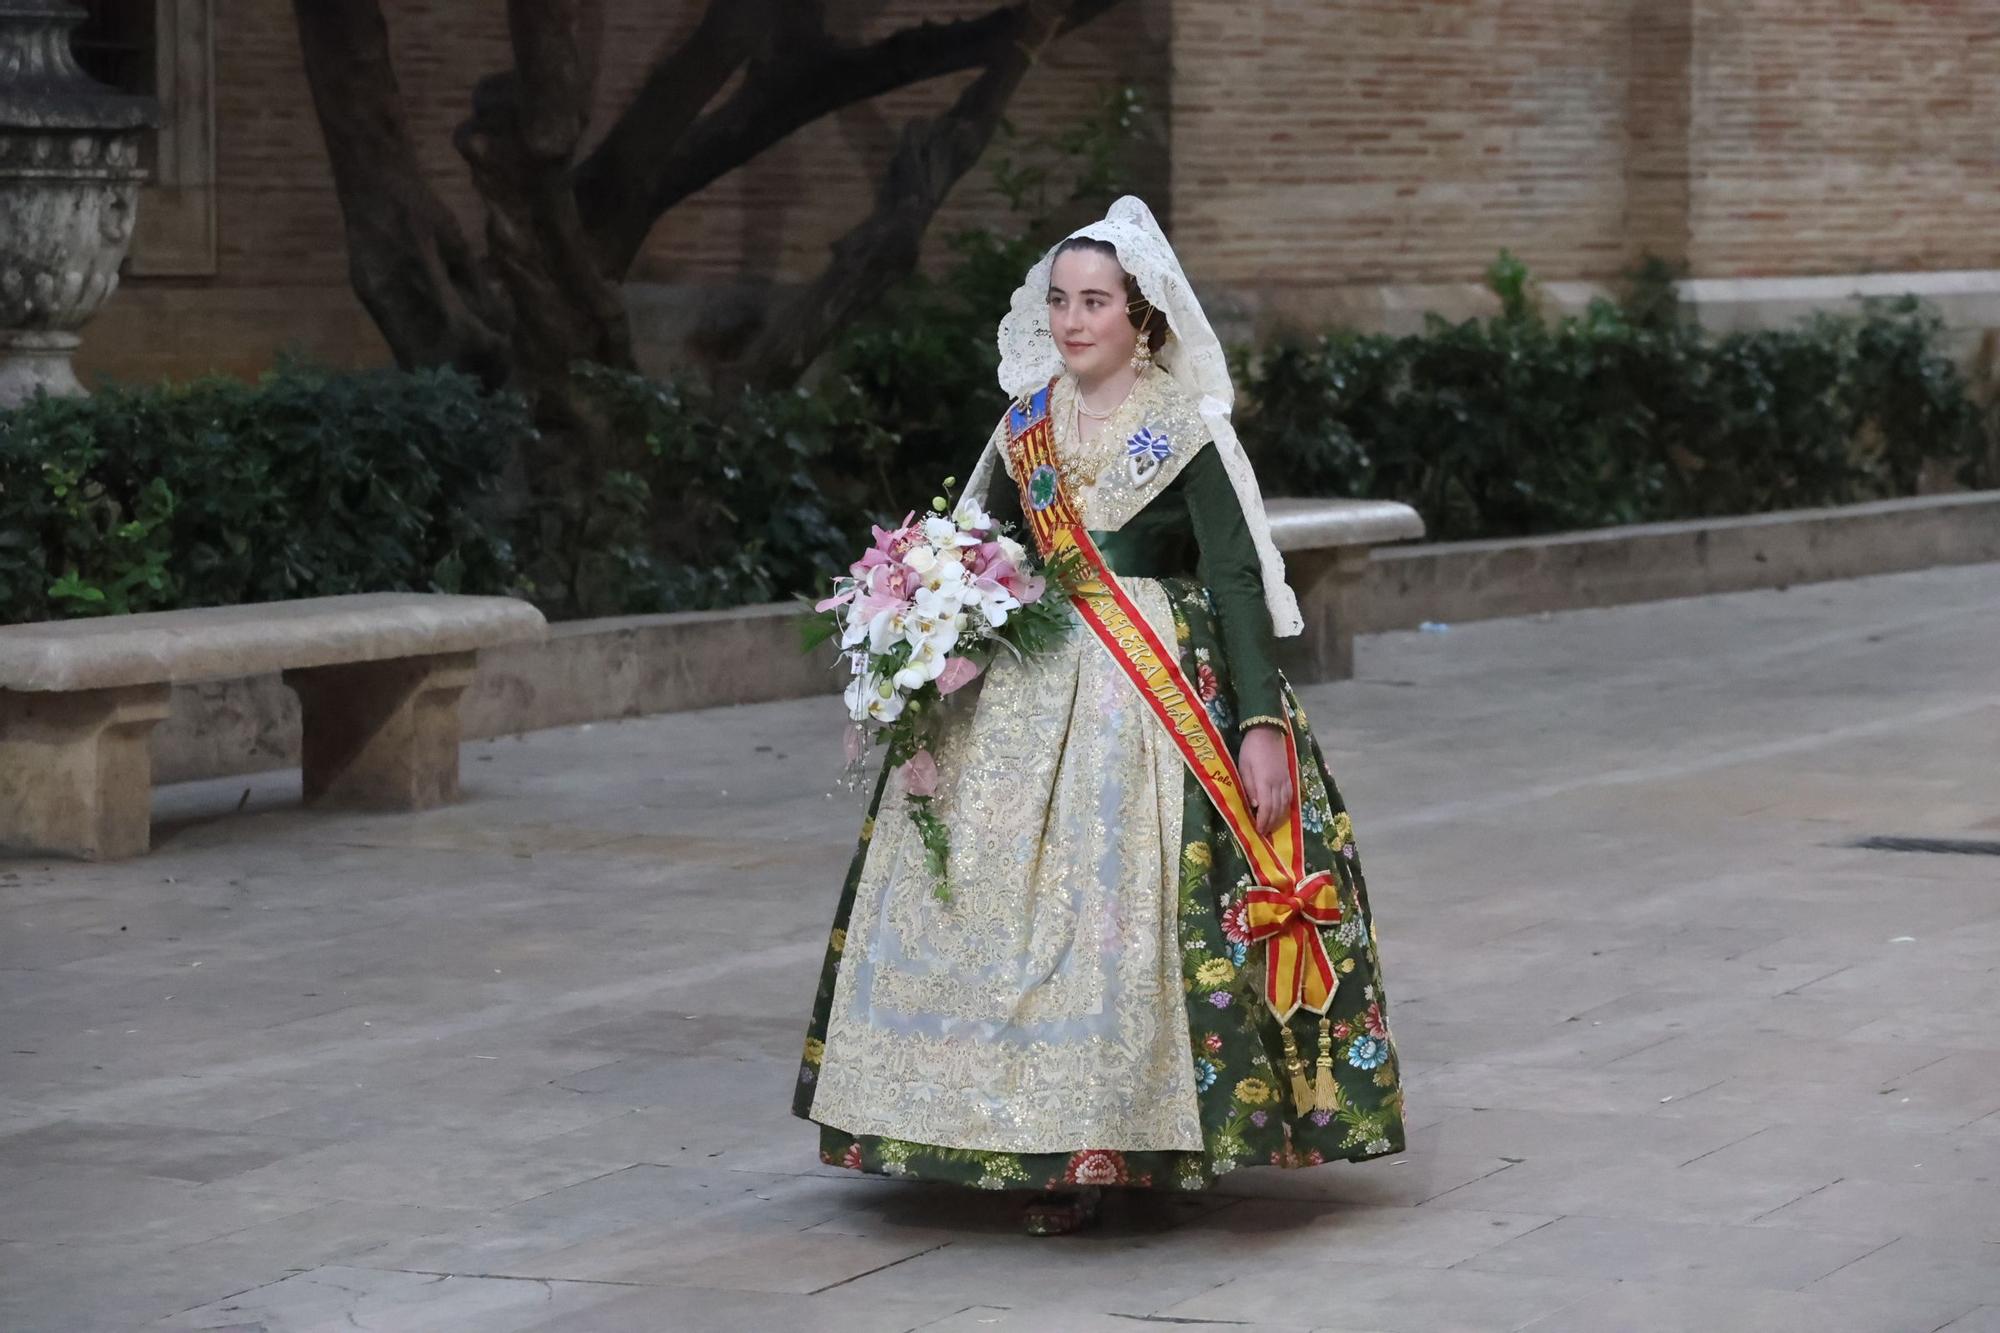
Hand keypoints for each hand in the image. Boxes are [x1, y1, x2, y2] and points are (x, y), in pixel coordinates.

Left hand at [1238, 723, 1293, 837]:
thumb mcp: (1244, 767)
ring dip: (1279, 818)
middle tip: (1264, 833)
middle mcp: (1278, 784)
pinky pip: (1290, 796)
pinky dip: (1286, 807)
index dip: (1263, 821)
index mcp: (1265, 782)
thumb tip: (1255, 806)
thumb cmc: (1250, 749)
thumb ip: (1249, 787)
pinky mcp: (1289, 776)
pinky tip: (1281, 812)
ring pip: (1285, 804)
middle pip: (1277, 809)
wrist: (1267, 732)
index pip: (1266, 807)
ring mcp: (1285, 780)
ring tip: (1272, 826)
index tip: (1258, 831)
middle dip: (1271, 823)